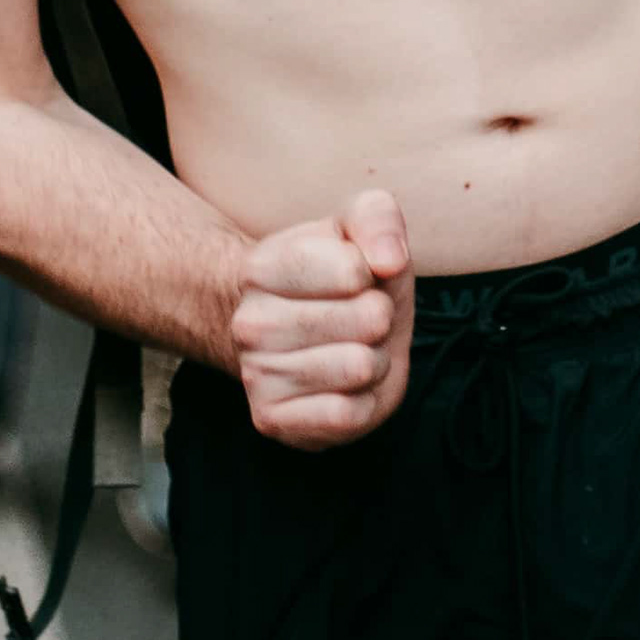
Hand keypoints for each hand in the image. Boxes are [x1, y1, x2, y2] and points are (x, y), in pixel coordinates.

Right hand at [232, 190, 412, 449]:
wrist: (303, 337)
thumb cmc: (339, 277)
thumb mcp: (358, 228)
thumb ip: (378, 218)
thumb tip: (390, 261)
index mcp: (261, 267)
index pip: (354, 270)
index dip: (374, 273)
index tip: (356, 277)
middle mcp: (249, 323)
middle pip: (368, 319)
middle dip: (380, 318)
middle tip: (357, 318)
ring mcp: (256, 374)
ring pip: (361, 366)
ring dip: (374, 359)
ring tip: (349, 348)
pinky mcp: (271, 420)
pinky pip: (347, 415)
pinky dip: (362, 402)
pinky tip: (342, 387)